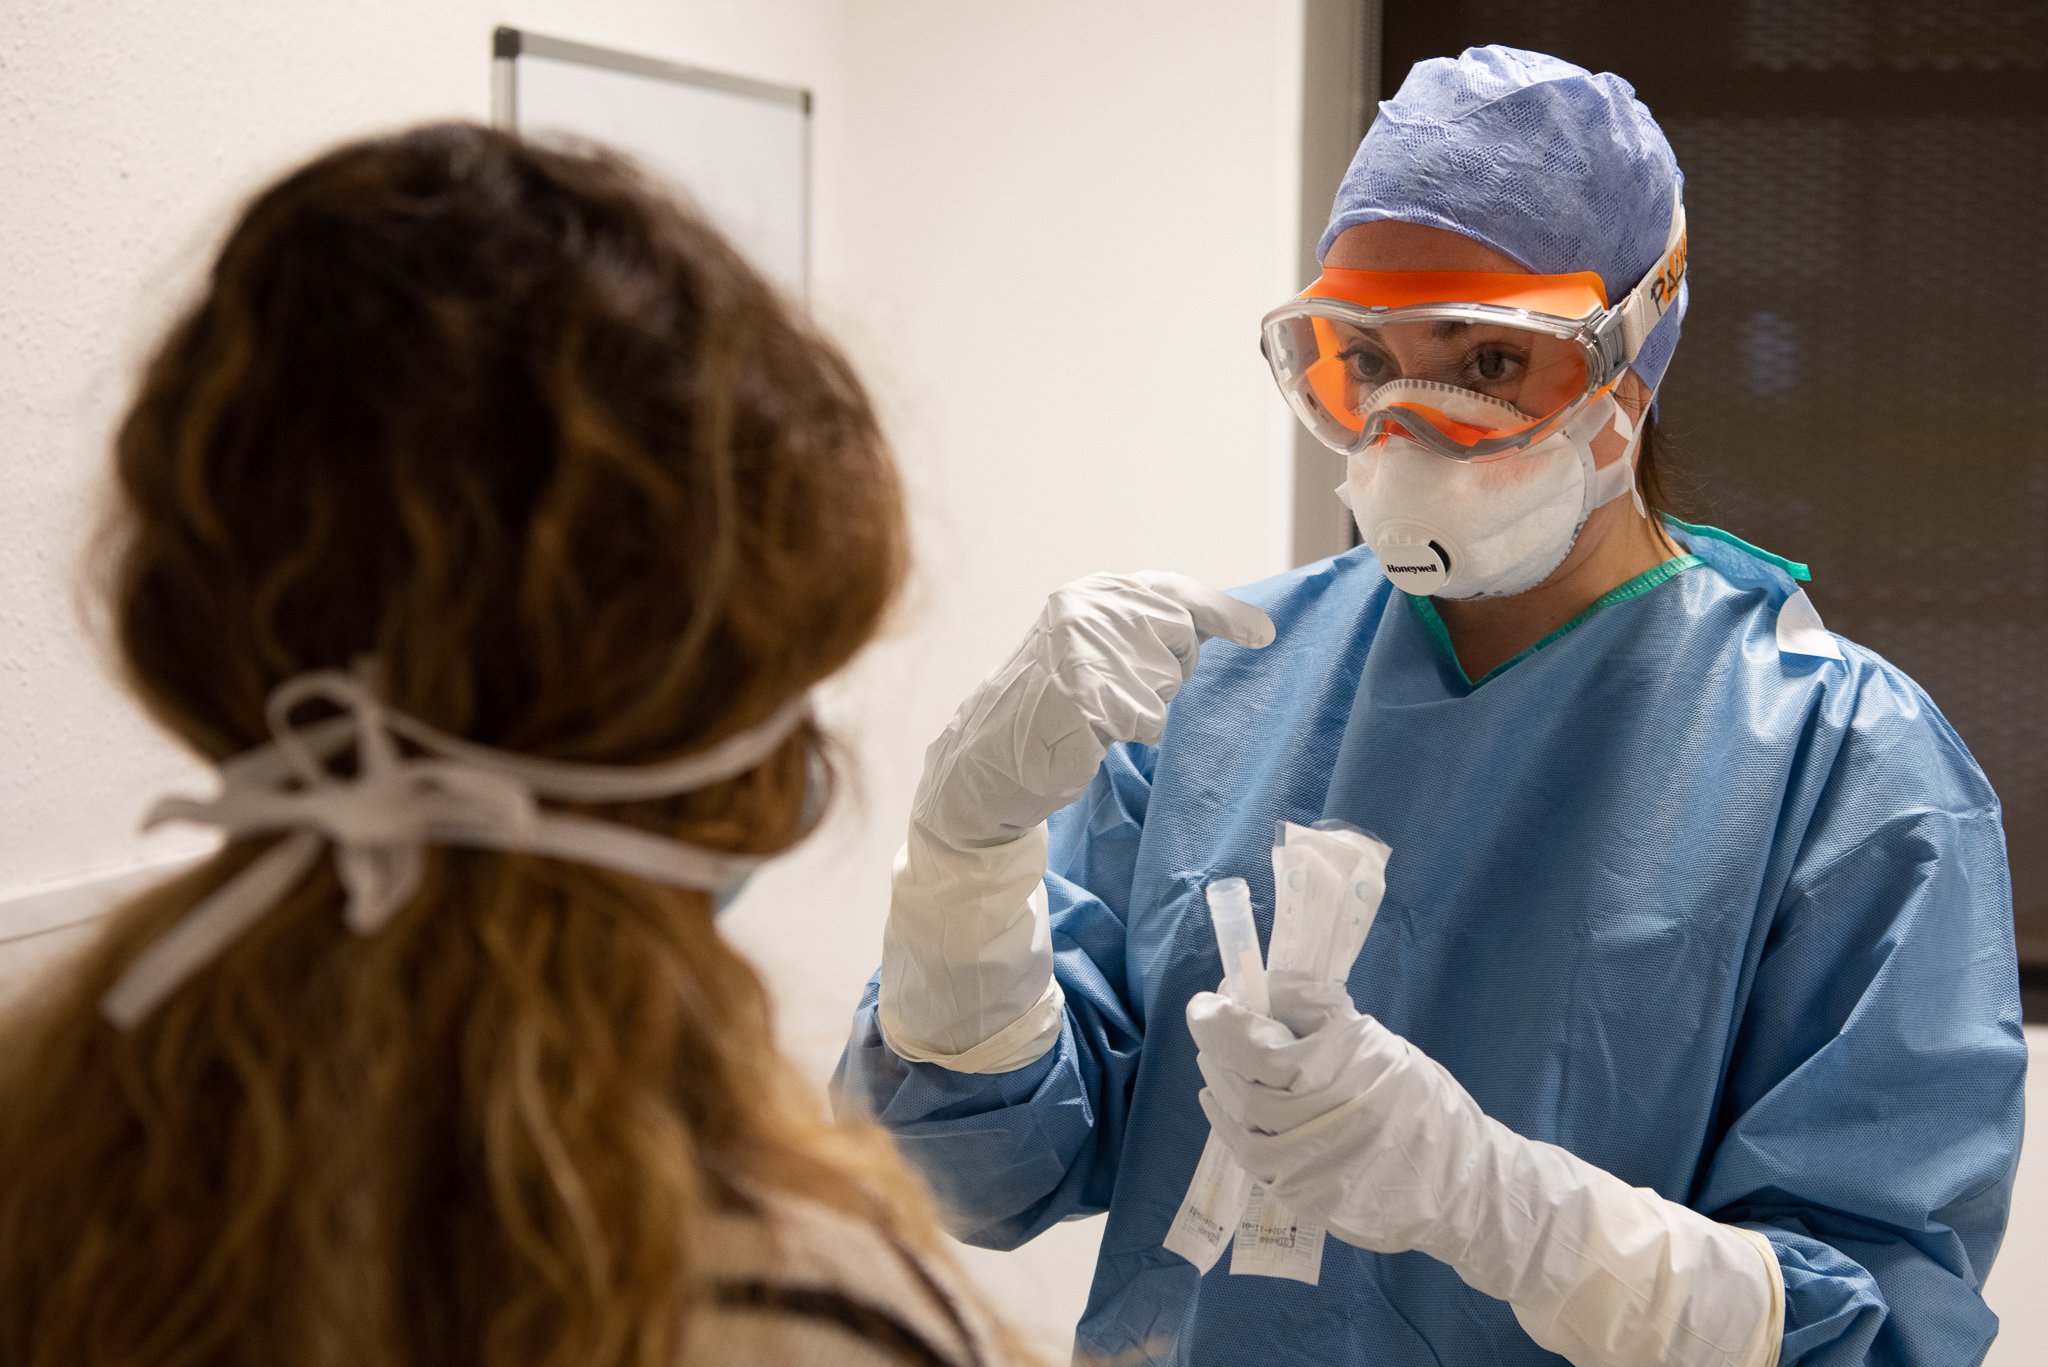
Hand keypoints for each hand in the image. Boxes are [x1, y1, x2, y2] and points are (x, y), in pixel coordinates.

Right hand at [911, 572, 1273, 849]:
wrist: (986, 757)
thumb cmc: (1051, 705)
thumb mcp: (1098, 648)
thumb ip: (1151, 629)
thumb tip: (1244, 622)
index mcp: (1091, 594)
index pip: (1174, 593)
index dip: (1223, 614)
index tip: (1261, 633)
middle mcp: (1087, 609)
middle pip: (1180, 636)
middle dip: (1170, 669)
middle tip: (1126, 690)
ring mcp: (1084, 649)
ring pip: (1166, 681)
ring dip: (1145, 706)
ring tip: (1099, 713)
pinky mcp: (1085, 693)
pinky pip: (1148, 720)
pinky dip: (1131, 733)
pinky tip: (1095, 733)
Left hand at [1187, 970, 1477, 1256]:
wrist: (1460, 1184)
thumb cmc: (1420, 1100)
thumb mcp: (1374, 1040)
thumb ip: (1314, 1014)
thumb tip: (1257, 990)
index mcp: (1341, 1074)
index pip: (1254, 1047)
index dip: (1218, 1022)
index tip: (1207, 1004)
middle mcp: (1320, 1124)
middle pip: (1240, 1086)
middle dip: (1218, 1052)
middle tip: (1215, 1029)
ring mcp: (1309, 1170)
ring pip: (1238, 1124)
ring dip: (1220, 1087)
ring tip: (1221, 1063)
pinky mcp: (1302, 1199)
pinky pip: (1250, 1158)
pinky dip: (1231, 1125)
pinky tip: (1229, 1105)